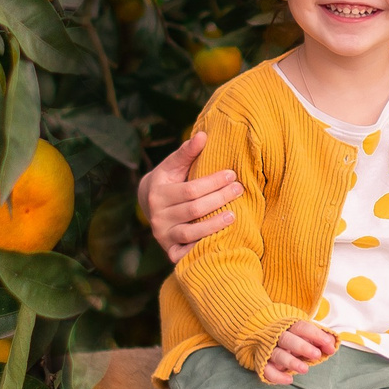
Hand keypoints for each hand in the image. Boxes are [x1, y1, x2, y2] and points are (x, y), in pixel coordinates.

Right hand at [139, 132, 242, 259]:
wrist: (149, 205)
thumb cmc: (168, 180)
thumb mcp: (173, 165)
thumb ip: (187, 152)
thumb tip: (202, 135)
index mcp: (158, 193)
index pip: (190, 189)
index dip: (213, 182)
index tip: (232, 174)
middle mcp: (158, 217)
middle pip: (194, 210)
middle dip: (219, 199)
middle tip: (239, 189)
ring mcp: (163, 235)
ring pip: (191, 233)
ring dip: (214, 225)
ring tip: (234, 215)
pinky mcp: (169, 251)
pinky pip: (186, 253)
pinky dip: (201, 249)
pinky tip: (219, 242)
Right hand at [259, 320, 334, 385]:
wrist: (264, 336)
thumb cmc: (292, 337)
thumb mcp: (306, 335)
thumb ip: (320, 339)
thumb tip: (332, 345)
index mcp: (289, 326)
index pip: (301, 327)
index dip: (315, 334)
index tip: (328, 344)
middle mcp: (277, 337)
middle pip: (287, 339)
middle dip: (302, 347)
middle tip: (316, 355)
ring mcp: (268, 350)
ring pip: (277, 355)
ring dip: (291, 362)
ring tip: (305, 369)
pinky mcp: (262, 363)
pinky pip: (266, 370)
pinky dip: (276, 376)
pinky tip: (289, 380)